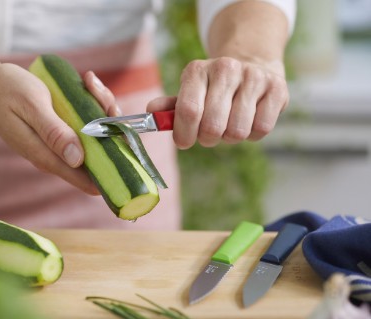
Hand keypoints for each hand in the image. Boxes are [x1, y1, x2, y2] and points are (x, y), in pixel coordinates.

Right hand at [0, 63, 99, 193]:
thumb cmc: (4, 90)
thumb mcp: (31, 105)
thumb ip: (53, 132)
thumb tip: (77, 160)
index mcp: (46, 156)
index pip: (87, 180)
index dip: (112, 168)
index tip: (125, 143)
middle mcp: (55, 156)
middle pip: (98, 156)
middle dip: (109, 128)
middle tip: (99, 93)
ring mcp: (57, 144)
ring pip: (94, 137)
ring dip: (101, 109)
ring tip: (89, 81)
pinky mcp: (59, 132)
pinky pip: (85, 125)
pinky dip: (91, 104)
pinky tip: (85, 83)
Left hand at [147, 57, 288, 148]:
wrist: (252, 66)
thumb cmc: (212, 89)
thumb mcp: (188, 93)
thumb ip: (169, 108)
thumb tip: (151, 111)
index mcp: (197, 70)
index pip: (188, 111)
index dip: (184, 134)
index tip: (184, 142)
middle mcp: (225, 68)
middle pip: (212, 126)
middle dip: (208, 138)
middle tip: (209, 133)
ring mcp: (253, 76)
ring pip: (237, 131)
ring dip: (230, 137)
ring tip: (229, 125)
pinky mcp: (277, 88)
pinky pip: (261, 129)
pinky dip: (252, 134)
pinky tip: (248, 120)